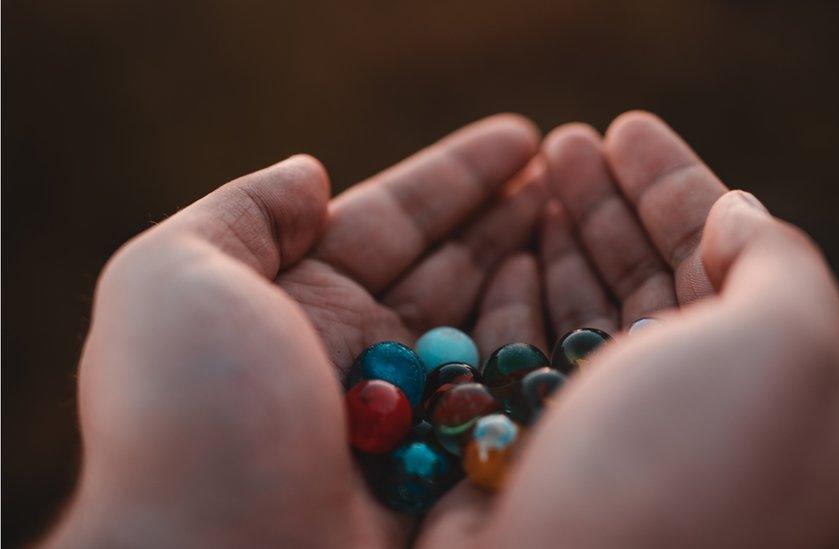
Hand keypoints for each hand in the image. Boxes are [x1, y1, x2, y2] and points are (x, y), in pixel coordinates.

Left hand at [45, 115, 548, 547]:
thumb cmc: (193, 423)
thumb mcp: (172, 284)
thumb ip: (241, 216)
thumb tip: (311, 175)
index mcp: (293, 306)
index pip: (391, 223)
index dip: (455, 177)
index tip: (518, 138)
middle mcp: (354, 360)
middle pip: (448, 270)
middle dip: (508, 219)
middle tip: (572, 172)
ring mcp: (407, 421)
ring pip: (486, 330)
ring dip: (538, 274)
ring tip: (588, 222)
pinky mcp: (448, 477)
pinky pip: (506, 399)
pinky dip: (543, 352)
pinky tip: (582, 306)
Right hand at [415, 112, 838, 547]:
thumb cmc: (685, 476)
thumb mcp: (789, 351)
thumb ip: (780, 264)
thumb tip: (734, 214)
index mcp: (772, 398)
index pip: (728, 260)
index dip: (678, 186)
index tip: (624, 130)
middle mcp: (692, 422)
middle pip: (650, 282)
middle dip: (610, 205)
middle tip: (565, 144)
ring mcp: (610, 443)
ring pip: (585, 315)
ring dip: (560, 242)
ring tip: (532, 178)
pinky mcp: (534, 457)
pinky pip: (527, 358)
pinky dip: (514, 299)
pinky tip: (504, 252)